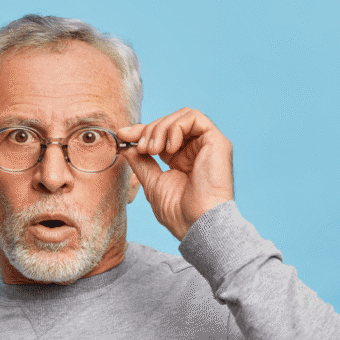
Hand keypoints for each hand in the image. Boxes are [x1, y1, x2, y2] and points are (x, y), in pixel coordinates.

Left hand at [118, 107, 233, 239]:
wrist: (197, 223)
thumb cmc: (178, 212)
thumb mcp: (152, 182)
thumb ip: (141, 162)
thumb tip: (126, 146)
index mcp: (181, 159)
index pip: (161, 134)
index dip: (141, 130)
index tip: (122, 135)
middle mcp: (196, 149)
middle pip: (170, 121)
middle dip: (149, 130)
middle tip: (142, 149)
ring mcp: (207, 145)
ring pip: (181, 116)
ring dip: (160, 128)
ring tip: (153, 150)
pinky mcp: (217, 141)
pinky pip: (195, 117)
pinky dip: (176, 127)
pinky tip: (170, 148)